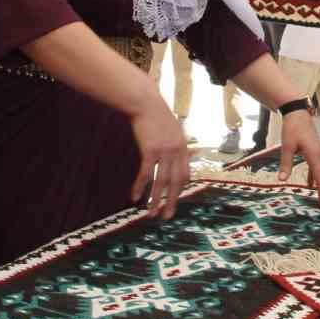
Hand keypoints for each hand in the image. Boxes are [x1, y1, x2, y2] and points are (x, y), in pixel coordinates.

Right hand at [128, 98, 189, 219]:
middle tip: (166, 216)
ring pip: (161, 182)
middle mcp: (177, 151)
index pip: (185, 174)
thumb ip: (175, 143)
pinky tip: (134, 197)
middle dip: (171, 201)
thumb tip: (176, 154)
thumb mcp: (172, 129)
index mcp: (183, 147)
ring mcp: (165, 151)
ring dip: (155, 199)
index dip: (179, 189)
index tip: (173, 200)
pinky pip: (146, 174)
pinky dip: (140, 187)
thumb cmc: (156, 115)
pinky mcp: (150, 150)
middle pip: (176, 182)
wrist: (146, 102)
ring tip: (150, 213)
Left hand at [277, 109, 319, 208]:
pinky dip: (316, 178)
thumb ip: (286, 163)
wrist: (298, 114)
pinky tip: (310, 186)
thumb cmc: (292, 128)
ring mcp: (319, 154)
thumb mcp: (287, 146)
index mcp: (314, 156)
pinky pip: (318, 168)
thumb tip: (282, 180)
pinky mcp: (315, 152)